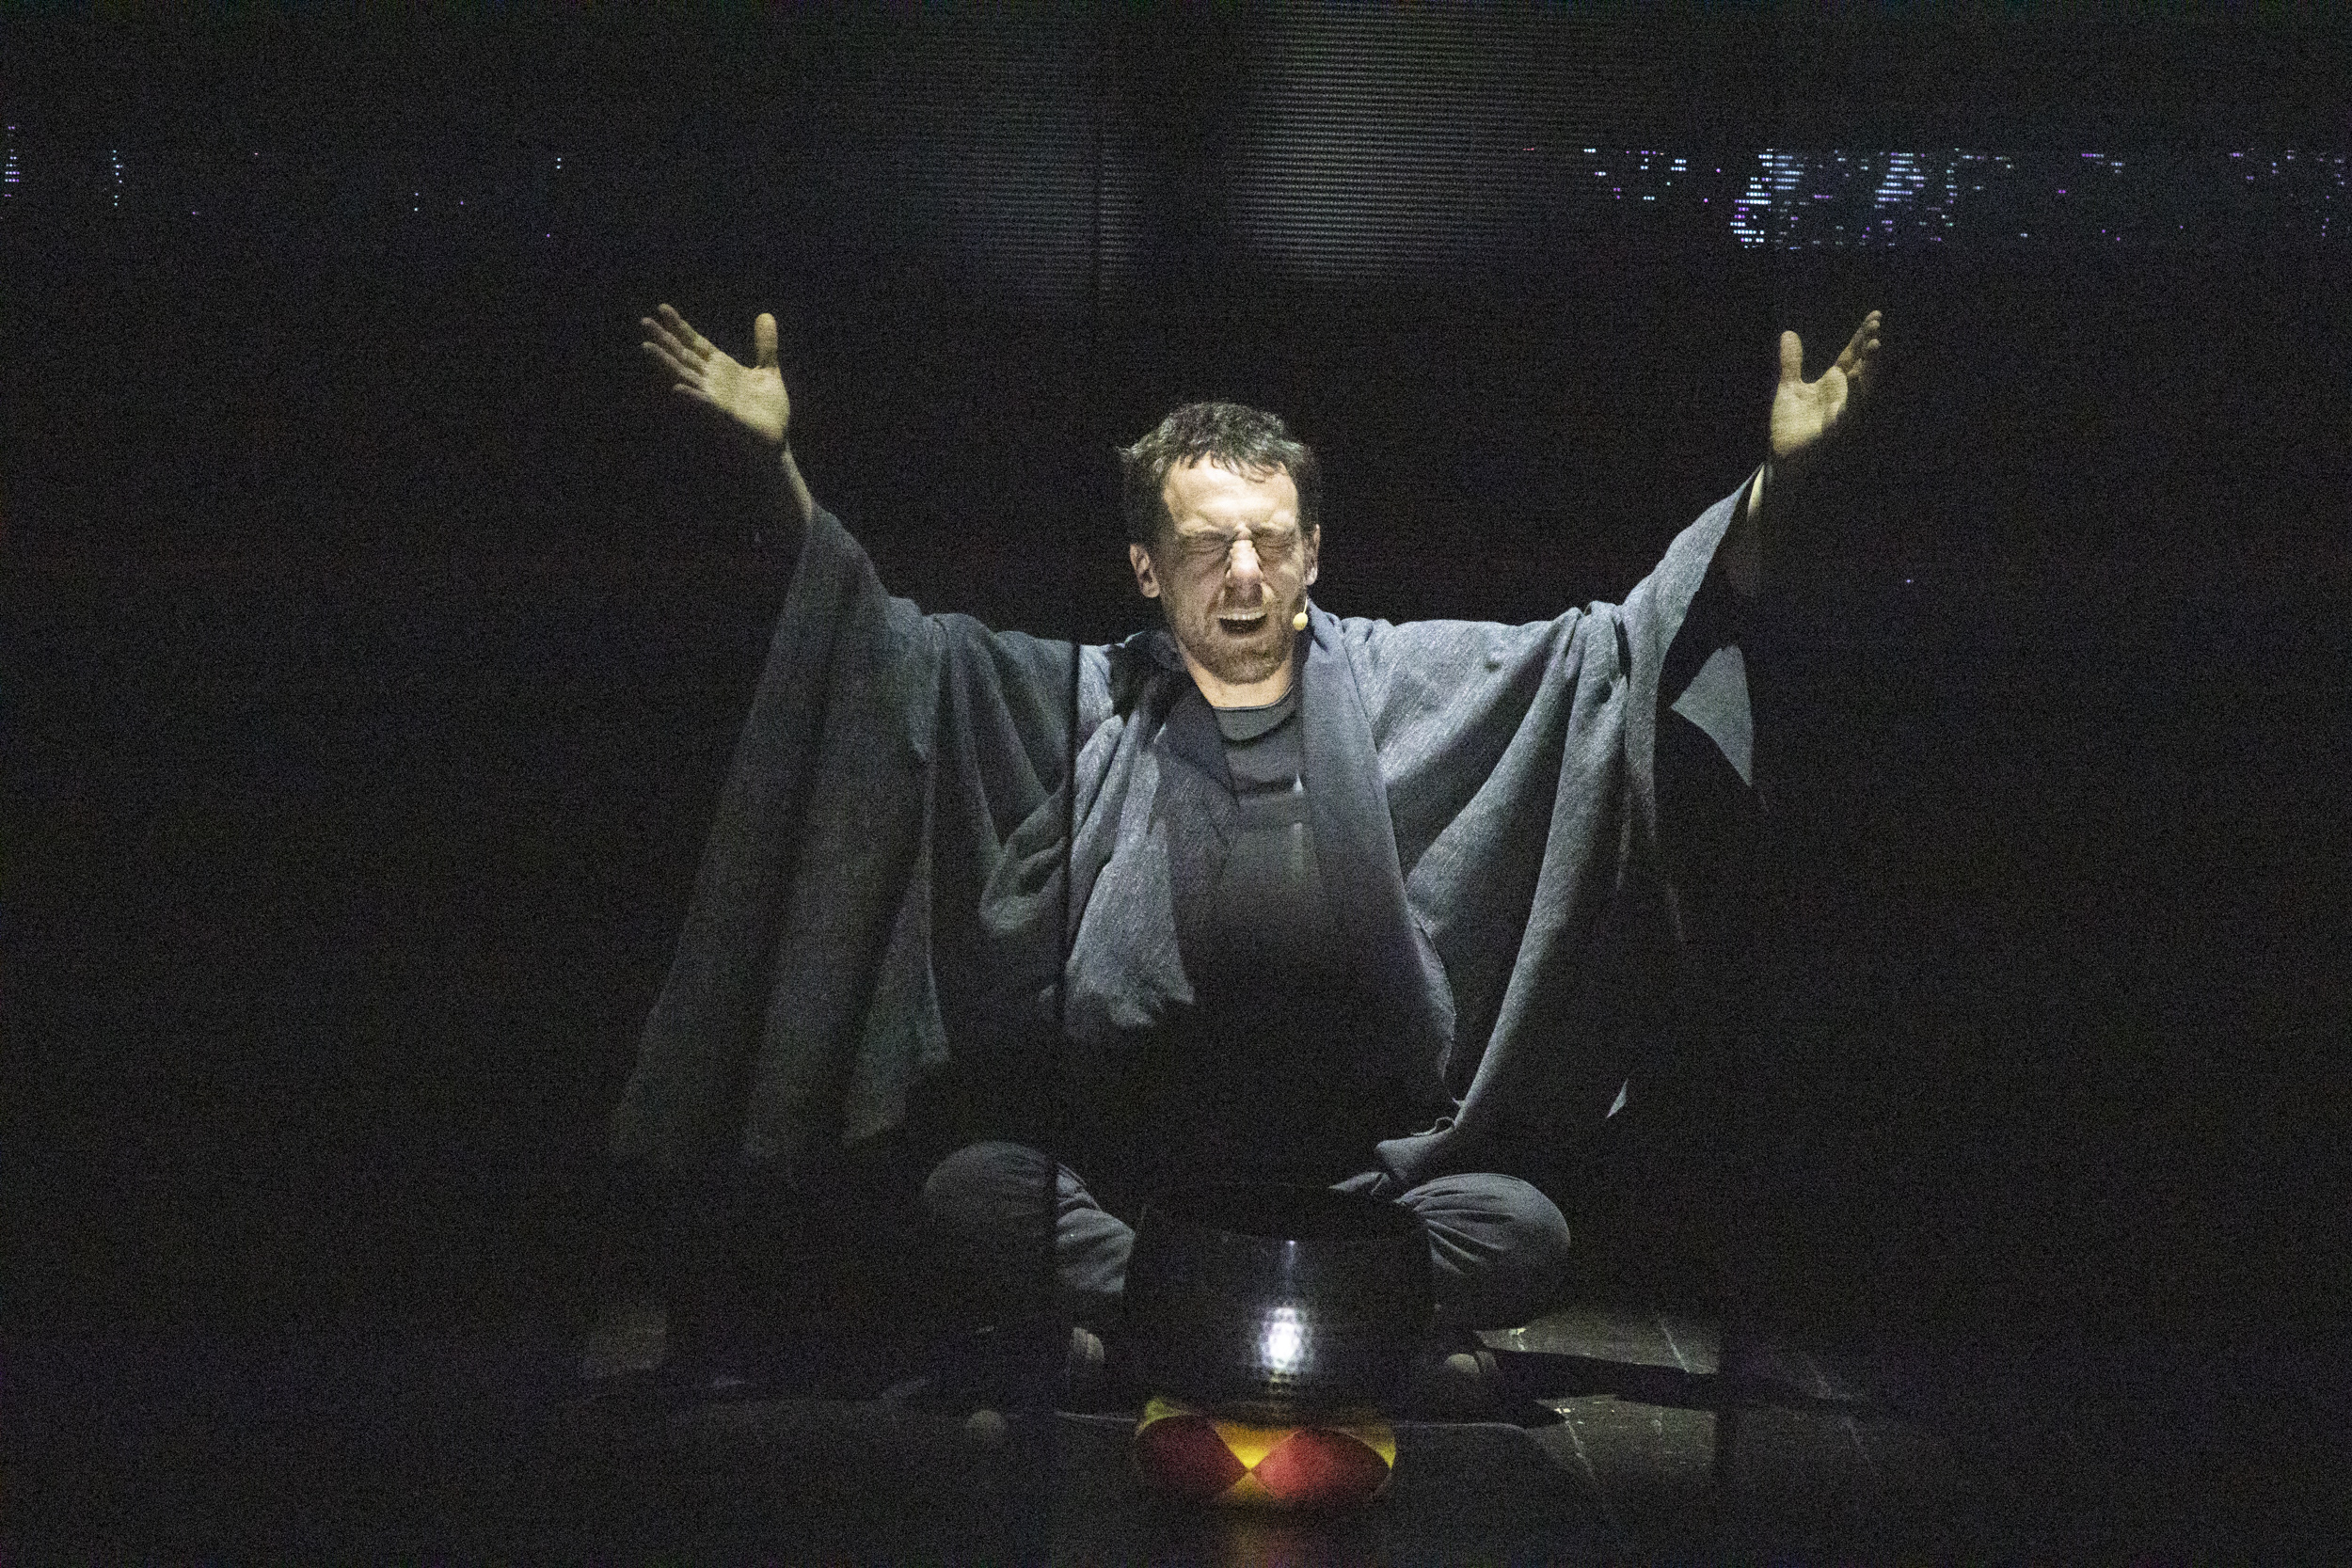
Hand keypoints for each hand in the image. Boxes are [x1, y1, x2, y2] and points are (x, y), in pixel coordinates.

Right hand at [640, 304, 789, 449]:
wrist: (776, 441)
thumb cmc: (768, 410)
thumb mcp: (768, 371)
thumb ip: (765, 345)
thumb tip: (766, 315)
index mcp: (722, 368)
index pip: (696, 343)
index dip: (680, 326)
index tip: (662, 308)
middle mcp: (713, 382)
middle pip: (684, 356)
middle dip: (665, 339)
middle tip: (643, 321)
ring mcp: (716, 399)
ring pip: (686, 377)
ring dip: (666, 363)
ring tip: (646, 347)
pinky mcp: (726, 417)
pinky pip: (706, 405)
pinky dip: (692, 397)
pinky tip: (676, 388)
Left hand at [1770, 309, 1881, 474]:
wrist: (1782, 455)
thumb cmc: (1790, 424)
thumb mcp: (1789, 387)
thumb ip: (1791, 361)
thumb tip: (1788, 333)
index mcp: (1834, 383)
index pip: (1852, 354)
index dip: (1862, 335)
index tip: (1875, 315)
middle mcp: (1844, 395)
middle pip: (1862, 365)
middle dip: (1870, 345)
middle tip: (1877, 322)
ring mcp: (1843, 411)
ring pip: (1863, 385)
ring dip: (1870, 365)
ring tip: (1875, 343)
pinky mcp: (1836, 427)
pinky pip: (1849, 409)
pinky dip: (1853, 393)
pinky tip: (1854, 374)